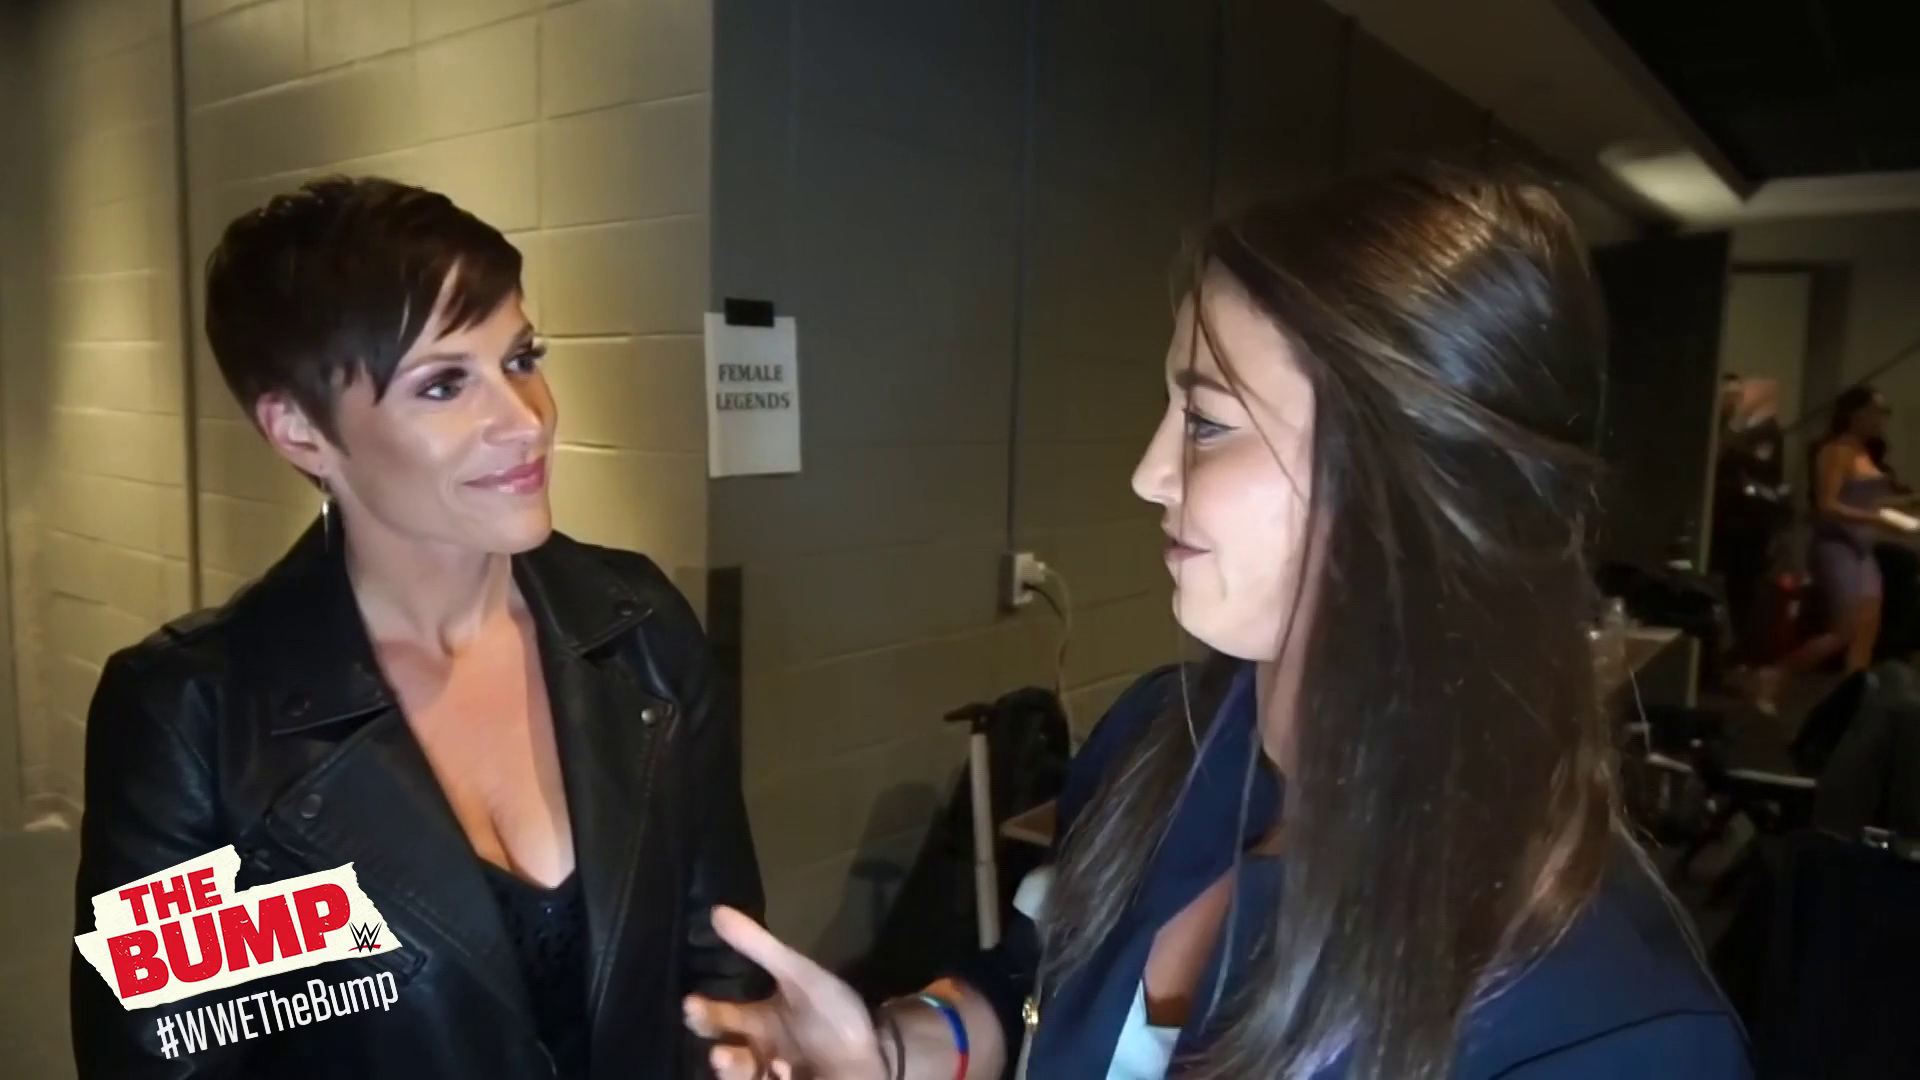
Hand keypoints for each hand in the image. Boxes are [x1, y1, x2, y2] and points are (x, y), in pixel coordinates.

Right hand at [684, 906, 886, 1079]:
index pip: (717, 1018)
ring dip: (741, 1075)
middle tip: (720, 1053)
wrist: (877, 1044)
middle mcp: (758, 1053)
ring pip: (745, 1078)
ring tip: (761, 1065)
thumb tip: (716, 910)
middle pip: (727, 1059)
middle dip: (722, 1059)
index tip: (691, 1002)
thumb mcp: (798, 974)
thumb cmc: (834, 1011)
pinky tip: (788, 1073)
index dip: (701, 1012)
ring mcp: (774, 1076)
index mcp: (756, 1022)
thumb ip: (759, 946)